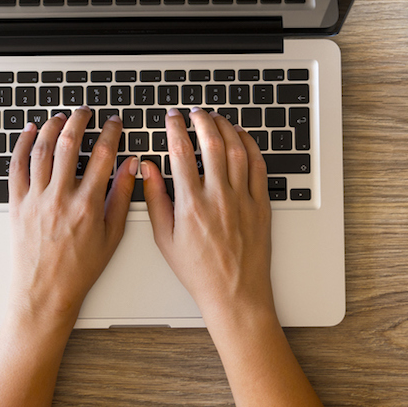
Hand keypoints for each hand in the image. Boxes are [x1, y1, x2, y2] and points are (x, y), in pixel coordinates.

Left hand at [7, 109, 137, 323]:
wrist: (45, 292)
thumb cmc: (79, 269)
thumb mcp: (112, 236)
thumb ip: (121, 196)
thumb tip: (131, 166)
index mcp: (87, 205)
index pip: (103, 155)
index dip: (111, 132)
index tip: (114, 122)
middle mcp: (60, 197)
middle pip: (70, 143)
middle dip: (80, 120)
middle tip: (86, 112)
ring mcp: (36, 199)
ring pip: (42, 150)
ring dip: (53, 127)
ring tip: (61, 116)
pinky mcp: (17, 204)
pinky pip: (17, 166)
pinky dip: (23, 144)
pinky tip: (31, 131)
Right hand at [141, 107, 272, 321]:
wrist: (235, 294)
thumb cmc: (199, 272)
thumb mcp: (165, 238)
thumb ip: (155, 199)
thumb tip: (147, 169)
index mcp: (191, 204)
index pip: (180, 152)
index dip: (175, 128)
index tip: (172, 117)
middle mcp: (218, 197)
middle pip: (211, 142)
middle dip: (201, 120)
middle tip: (195, 112)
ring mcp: (242, 199)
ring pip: (237, 149)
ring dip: (226, 127)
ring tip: (216, 118)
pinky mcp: (261, 204)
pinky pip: (258, 165)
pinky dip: (250, 145)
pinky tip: (242, 137)